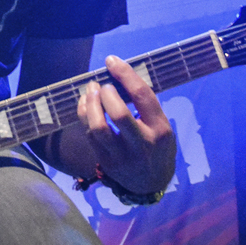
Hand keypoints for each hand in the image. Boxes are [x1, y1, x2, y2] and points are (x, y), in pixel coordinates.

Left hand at [76, 55, 176, 194]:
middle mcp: (142, 144)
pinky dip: (84, 115)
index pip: (142, 96)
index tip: (112, 61)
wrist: (151, 184)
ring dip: (90, 104)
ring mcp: (122, 156)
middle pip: (119, 114)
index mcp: (160, 129)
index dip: (125, 75)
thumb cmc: (156, 146)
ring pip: (99, 127)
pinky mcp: (106, 162)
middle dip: (106, 93)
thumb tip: (119, 76)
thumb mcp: (161, 126)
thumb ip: (145, 106)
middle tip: (102, 85)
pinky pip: (89, 135)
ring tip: (90, 90)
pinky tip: (85, 104)